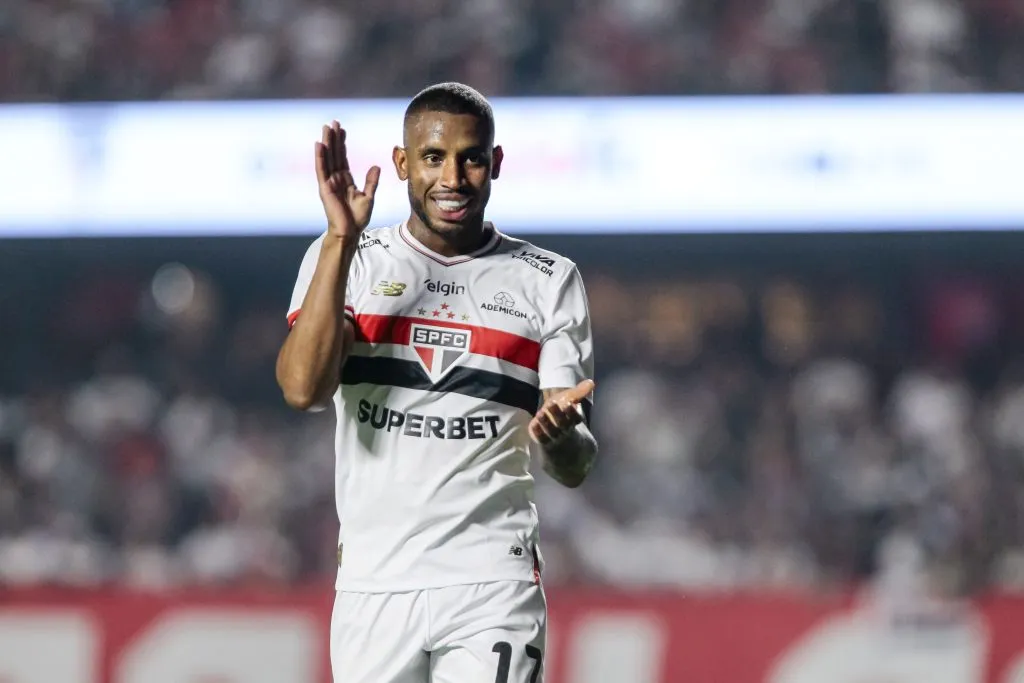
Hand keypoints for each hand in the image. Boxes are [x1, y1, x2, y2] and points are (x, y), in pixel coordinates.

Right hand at [315, 121, 380, 240]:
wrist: (350, 231)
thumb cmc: (357, 218)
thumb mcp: (368, 196)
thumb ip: (371, 181)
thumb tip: (376, 166)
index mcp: (346, 180)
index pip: (343, 157)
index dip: (342, 143)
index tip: (342, 129)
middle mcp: (336, 179)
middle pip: (334, 154)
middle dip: (334, 138)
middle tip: (333, 122)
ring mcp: (329, 183)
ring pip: (327, 159)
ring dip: (326, 143)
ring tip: (326, 128)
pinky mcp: (325, 188)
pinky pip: (321, 170)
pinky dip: (320, 157)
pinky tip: (319, 145)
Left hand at [529, 379, 594, 444]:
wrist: (554, 424)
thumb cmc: (563, 409)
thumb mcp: (571, 399)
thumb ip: (580, 391)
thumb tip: (591, 382)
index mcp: (574, 420)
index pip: (576, 418)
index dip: (573, 412)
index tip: (569, 403)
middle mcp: (565, 429)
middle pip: (563, 424)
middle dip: (557, 414)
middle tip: (552, 403)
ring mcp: (555, 435)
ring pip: (551, 431)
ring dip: (546, 423)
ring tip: (541, 413)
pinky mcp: (544, 439)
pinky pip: (541, 438)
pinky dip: (537, 432)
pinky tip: (533, 424)